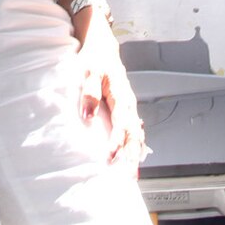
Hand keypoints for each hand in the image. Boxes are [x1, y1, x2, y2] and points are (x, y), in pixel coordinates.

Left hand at [75, 23, 145, 167]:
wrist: (101, 47)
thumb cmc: (93, 60)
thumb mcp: (88, 70)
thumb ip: (89, 91)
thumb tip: (88, 115)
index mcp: (121, 94)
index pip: (122, 123)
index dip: (117, 142)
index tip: (110, 157)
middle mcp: (129, 104)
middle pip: (135, 134)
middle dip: (132, 156)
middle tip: (128, 177)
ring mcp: (129, 109)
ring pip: (136, 135)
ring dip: (134, 156)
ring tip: (131, 176)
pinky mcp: (125, 112)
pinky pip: (133, 133)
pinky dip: (133, 148)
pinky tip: (132, 163)